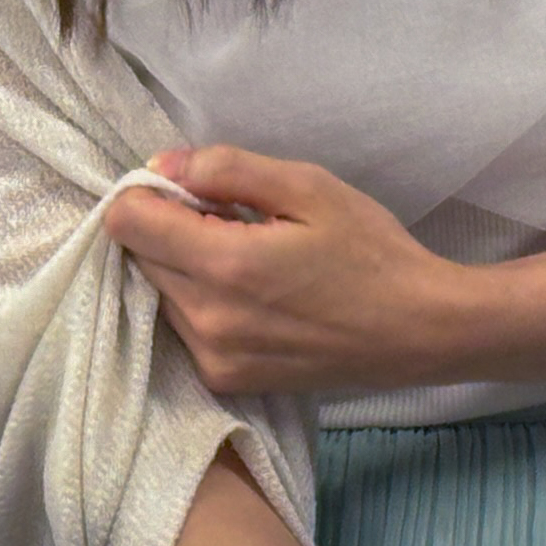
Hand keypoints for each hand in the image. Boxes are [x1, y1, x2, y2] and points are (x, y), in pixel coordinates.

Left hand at [101, 146, 474, 397]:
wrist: (418, 330)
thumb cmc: (372, 252)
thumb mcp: (310, 188)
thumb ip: (228, 169)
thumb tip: (162, 165)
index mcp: (225, 264)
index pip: (127, 223)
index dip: (149, 193)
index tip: (193, 191)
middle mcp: (207, 319)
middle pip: (139, 257)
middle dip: (171, 230)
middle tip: (234, 223)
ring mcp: (213, 357)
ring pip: (160, 293)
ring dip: (187, 269)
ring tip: (251, 262)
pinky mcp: (225, 380)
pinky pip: (184, 327)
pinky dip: (203, 304)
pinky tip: (254, 297)